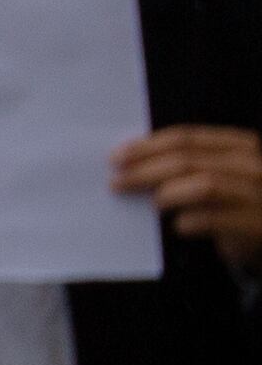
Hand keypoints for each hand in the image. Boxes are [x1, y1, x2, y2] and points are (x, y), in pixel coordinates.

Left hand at [116, 124, 261, 261]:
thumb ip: (187, 165)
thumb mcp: (217, 175)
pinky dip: (188, 222)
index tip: (117, 157)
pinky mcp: (255, 223)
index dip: (147, 147)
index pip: (187, 138)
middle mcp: (251, 165)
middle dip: (145, 171)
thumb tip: (130, 162)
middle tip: (116, 183)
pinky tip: (178, 226)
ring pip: (203, 185)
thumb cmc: (233, 204)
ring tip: (150, 203)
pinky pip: (212, 219)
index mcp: (240, 145)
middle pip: (187, 160)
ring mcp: (257, 194)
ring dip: (166, 194)